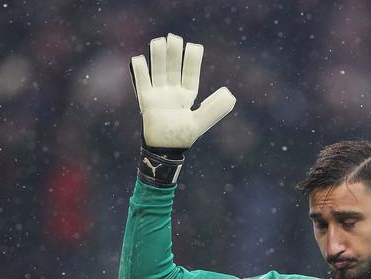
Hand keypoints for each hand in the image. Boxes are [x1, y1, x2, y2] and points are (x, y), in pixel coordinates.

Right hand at [130, 33, 235, 149]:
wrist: (165, 149)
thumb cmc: (183, 136)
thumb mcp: (201, 121)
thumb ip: (215, 108)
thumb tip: (231, 94)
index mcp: (187, 96)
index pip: (190, 74)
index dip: (192, 61)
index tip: (195, 46)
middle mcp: (173, 92)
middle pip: (172, 68)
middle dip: (173, 54)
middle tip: (174, 37)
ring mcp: (159, 95)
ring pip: (158, 71)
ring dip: (158, 57)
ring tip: (158, 41)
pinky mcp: (146, 100)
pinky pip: (142, 83)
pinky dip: (140, 71)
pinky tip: (139, 58)